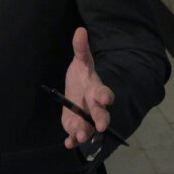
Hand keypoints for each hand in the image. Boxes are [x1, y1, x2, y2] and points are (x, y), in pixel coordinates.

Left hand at [62, 27, 113, 148]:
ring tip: (80, 136)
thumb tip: (80, 30)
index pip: (104, 93)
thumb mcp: (81, 62)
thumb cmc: (81, 77)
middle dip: (101, 119)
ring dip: (85, 132)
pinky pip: (75, 136)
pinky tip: (68, 143)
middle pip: (100, 115)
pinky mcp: (75, 127)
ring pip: (88, 128)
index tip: (105, 98)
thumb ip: (80, 49)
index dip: (105, 96)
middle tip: (102, 126)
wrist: (76, 92)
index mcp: (96, 90)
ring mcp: (86, 119)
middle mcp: (94, 107)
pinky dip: (72, 140)